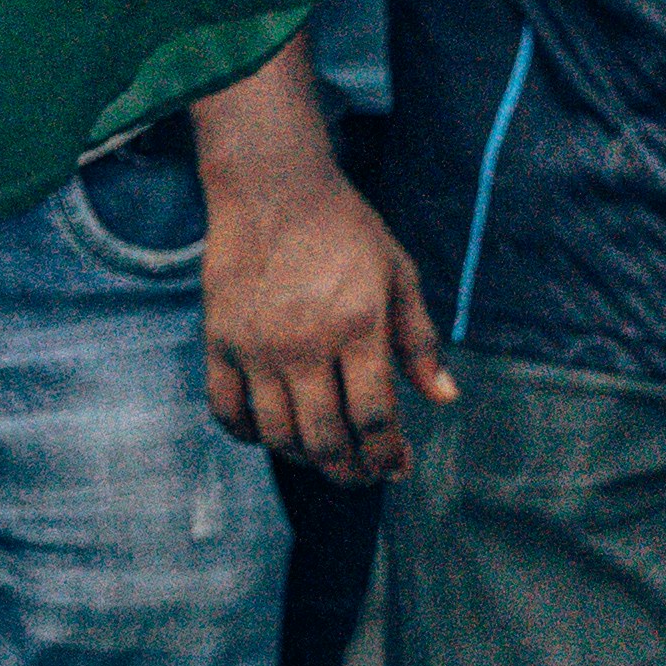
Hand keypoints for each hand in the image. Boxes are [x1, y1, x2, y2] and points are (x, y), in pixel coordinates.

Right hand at [205, 155, 454, 480]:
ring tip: (325, 456)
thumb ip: (420, 341)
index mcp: (358, 324)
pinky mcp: (219, 342)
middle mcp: (304, 343)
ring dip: (304, 458)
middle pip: (325, 437)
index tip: (397, 467)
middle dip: (349, 471)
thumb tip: (445, 399)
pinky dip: (248, 435)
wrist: (274, 189)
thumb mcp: (398, 275)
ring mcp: (257, 346)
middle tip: (363, 476)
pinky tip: (271, 433)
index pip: (375, 415)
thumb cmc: (345, 231)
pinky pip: (227, 412)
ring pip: (278, 434)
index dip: (388, 455)